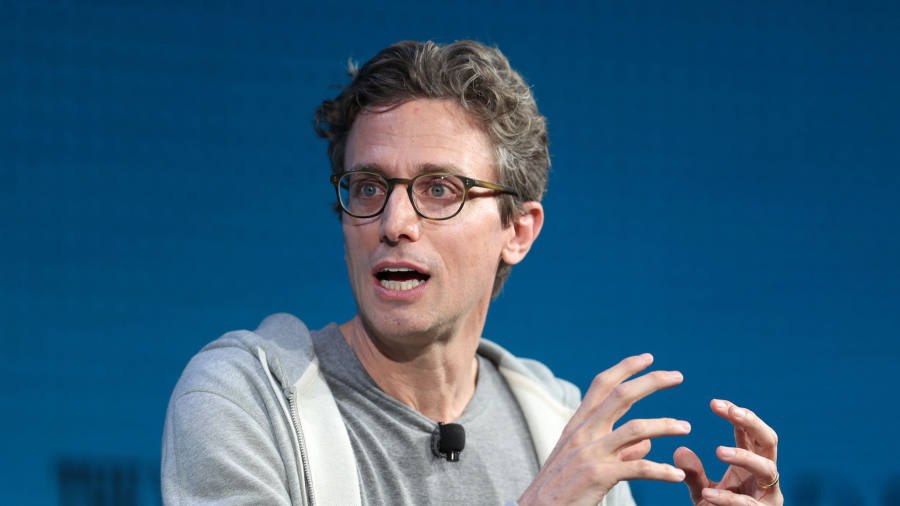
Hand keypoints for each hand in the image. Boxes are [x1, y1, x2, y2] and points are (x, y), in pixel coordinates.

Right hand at [519, 353, 689, 505]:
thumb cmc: (562, 487)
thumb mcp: (584, 459)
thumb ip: (618, 448)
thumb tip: (647, 441)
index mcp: (578, 424)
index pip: (602, 385)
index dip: (626, 368)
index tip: (648, 358)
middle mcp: (583, 433)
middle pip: (621, 395)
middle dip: (652, 381)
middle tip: (678, 376)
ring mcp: (590, 453)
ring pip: (636, 429)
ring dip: (665, 425)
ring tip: (686, 427)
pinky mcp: (598, 476)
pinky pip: (638, 468)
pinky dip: (661, 471)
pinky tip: (676, 475)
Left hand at [674, 399, 782, 505]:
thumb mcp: (701, 490)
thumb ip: (692, 472)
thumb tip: (680, 449)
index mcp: (751, 464)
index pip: (748, 432)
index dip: (736, 414)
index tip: (714, 402)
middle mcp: (765, 477)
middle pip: (769, 441)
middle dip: (753, 423)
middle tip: (731, 411)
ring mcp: (770, 496)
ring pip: (768, 469)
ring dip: (744, 457)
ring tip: (718, 451)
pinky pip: (749, 505)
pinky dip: (729, 499)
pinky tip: (709, 494)